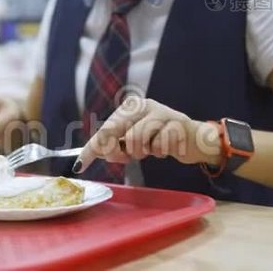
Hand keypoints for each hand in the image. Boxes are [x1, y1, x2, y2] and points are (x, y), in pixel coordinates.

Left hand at [72, 96, 221, 173]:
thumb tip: (93, 154)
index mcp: (130, 107)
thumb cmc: (158, 139)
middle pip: (114, 131)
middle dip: (115, 151)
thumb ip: (114, 145)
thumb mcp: (134, 141)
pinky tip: (167, 148)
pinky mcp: (177, 123)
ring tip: (151, 149)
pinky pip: (158, 147)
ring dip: (142, 152)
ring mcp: (160, 112)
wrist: (193, 139)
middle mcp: (143, 105)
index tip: (79, 166)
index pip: (104, 130)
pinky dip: (160, 152)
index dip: (91, 149)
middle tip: (126, 157)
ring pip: (135, 140)